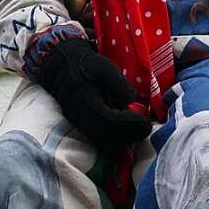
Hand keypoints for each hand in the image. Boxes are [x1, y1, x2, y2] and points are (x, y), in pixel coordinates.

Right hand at [36, 38, 151, 155]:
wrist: (63, 68)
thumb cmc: (86, 65)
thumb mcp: (104, 66)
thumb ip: (118, 83)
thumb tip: (131, 100)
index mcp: (85, 99)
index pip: (108, 120)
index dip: (129, 123)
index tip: (145, 120)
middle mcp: (80, 116)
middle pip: (106, 137)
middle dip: (129, 136)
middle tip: (145, 127)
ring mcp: (79, 125)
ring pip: (102, 143)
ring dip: (123, 141)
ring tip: (139, 129)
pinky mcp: (82, 128)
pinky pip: (99, 141)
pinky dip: (116, 141)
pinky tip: (128, 131)